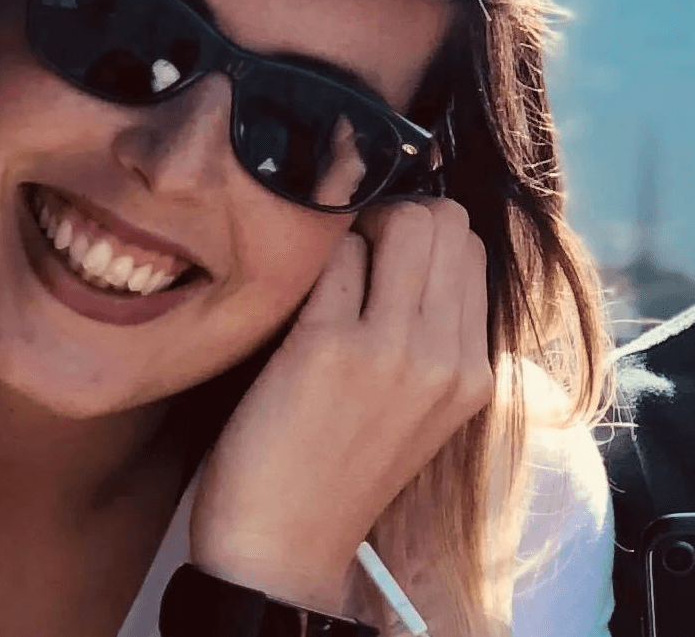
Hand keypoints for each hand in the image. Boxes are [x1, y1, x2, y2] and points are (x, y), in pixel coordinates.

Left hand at [189, 198, 492, 613]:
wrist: (283, 540)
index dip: (423, 233)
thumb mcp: (417, 404)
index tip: (383, 252)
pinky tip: (295, 297)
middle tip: (353, 250)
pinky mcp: (328, 346)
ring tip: (327, 275)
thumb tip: (418, 240)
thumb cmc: (340, 461)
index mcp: (474, 372)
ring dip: (356, 231)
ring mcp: (392, 351)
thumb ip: (433, 331)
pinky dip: (313, 258)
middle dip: (394, 216)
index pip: (471, 247)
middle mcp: (446, 357)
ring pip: (401, 222)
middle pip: (443, 222)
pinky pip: (334, 254)